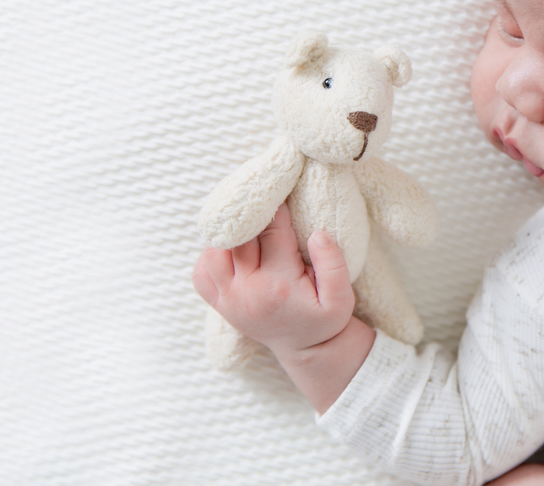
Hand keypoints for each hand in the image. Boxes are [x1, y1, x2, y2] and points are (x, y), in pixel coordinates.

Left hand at [193, 204, 354, 360]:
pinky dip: (212, 255)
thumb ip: (334, 265)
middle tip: (264, 201)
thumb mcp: (342, 299)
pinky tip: (234, 249)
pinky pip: (201, 272)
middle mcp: (246, 291)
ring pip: (214, 252)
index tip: (283, 193)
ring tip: (249, 226)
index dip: (278, 209)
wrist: (305, 350)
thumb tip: (318, 235)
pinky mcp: (219, 304)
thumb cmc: (324, 320)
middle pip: (239, 238)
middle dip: (252, 216)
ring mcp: (228, 299)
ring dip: (230, 235)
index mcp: (278, 285)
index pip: (272, 232)